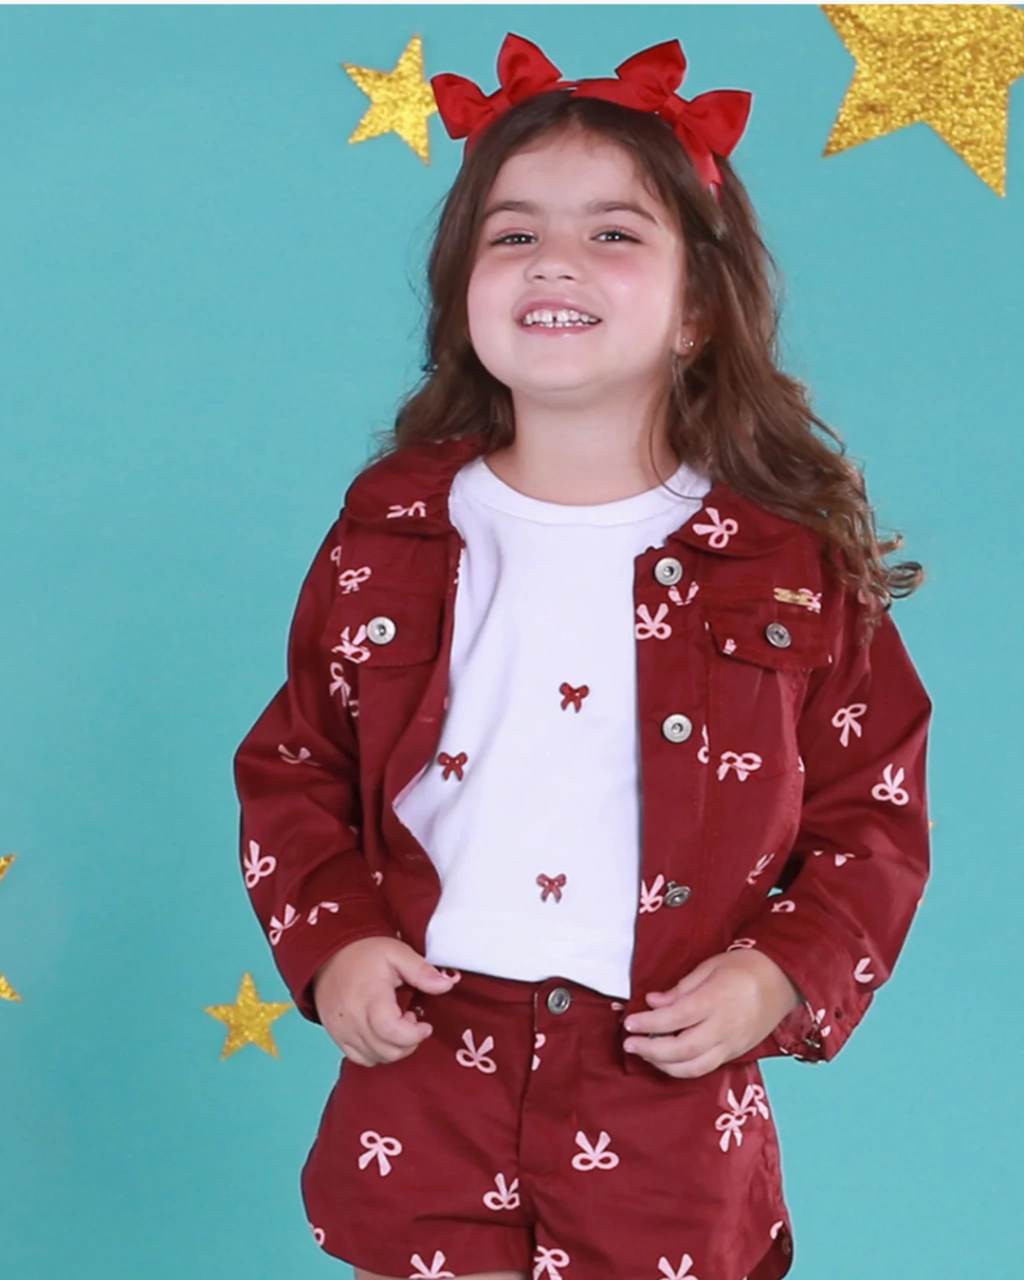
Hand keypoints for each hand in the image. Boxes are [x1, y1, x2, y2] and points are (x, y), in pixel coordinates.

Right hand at [312, 937, 456, 1066]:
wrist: (328, 955)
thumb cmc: (364, 953)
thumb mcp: (396, 953)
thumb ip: (421, 971)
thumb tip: (447, 985)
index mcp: (369, 996)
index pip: (391, 1031)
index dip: (414, 1035)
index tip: (425, 1025)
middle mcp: (352, 1018)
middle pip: (386, 1050)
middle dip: (408, 1042)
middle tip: (411, 1020)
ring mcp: (342, 1031)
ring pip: (375, 1058)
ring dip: (394, 1048)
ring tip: (397, 1024)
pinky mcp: (336, 1037)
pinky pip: (360, 1059)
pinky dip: (377, 1054)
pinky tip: (383, 1035)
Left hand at [621, 950, 802, 1078]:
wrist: (784, 981)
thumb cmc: (745, 967)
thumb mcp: (711, 965)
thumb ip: (681, 988)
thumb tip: (653, 1002)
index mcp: (717, 999)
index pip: (677, 1018)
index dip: (649, 1023)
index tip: (629, 1022)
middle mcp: (725, 1027)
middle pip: (683, 1049)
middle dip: (651, 1050)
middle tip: (629, 1043)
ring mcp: (732, 1045)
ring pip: (694, 1067)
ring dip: (663, 1064)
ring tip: (643, 1053)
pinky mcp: (735, 1054)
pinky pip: (705, 1068)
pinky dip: (681, 1069)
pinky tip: (666, 1059)